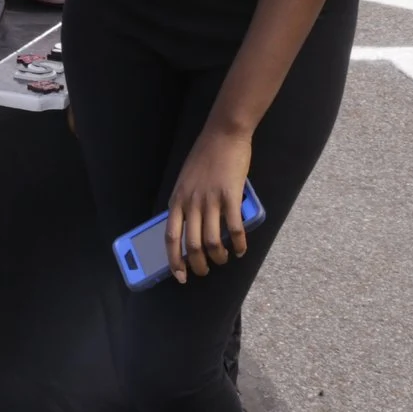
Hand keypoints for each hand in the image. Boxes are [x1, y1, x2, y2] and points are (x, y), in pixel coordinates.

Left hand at [163, 124, 251, 282]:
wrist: (223, 135)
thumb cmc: (204, 157)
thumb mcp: (185, 181)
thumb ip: (185, 203)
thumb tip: (189, 226)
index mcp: (177, 200)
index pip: (171, 237)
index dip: (174, 260)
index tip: (180, 276)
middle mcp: (191, 203)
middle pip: (192, 245)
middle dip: (198, 265)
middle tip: (204, 271)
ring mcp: (211, 200)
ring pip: (213, 242)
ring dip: (219, 257)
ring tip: (224, 259)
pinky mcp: (231, 196)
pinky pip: (234, 228)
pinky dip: (239, 244)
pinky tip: (241, 249)